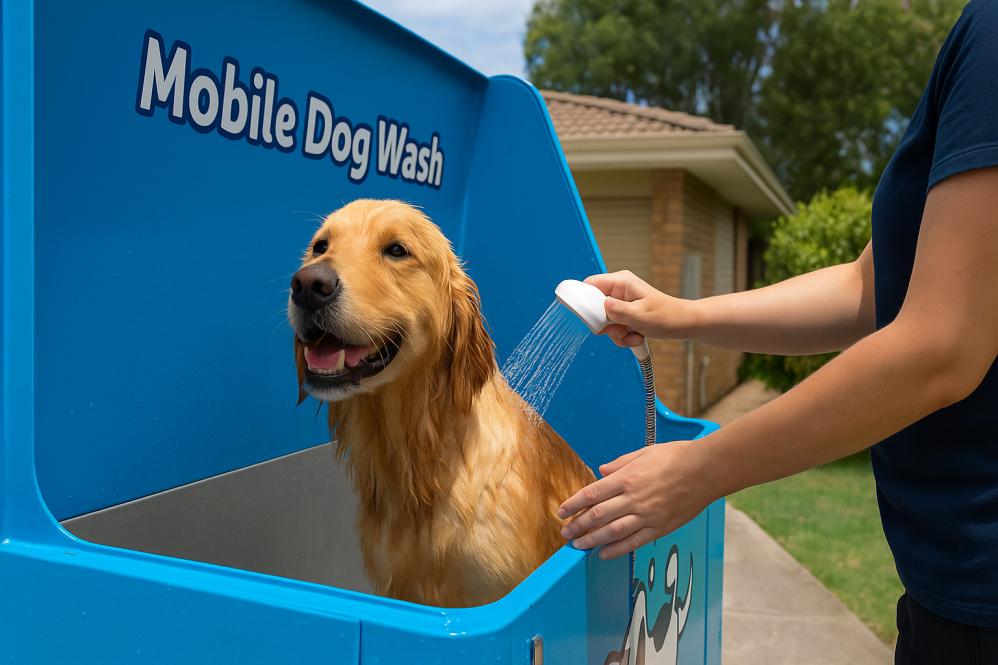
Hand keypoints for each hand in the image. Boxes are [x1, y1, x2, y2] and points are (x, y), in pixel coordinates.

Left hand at [557, 441, 714, 558]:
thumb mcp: (645, 452)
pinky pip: (635, 541)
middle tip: (565, 534)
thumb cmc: (677, 456)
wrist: (706, 470)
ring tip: (578, 546)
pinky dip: (617, 549)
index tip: (562, 512)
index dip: (574, 504)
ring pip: (613, 531)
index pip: (592, 494)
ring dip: (592, 540)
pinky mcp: (661, 527)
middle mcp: (634, 498)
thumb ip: (620, 463)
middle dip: (578, 525)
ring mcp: (647, 515)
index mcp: (627, 478)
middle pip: (598, 515)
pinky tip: (604, 554)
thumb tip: (601, 472)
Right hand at [584, 271, 693, 347]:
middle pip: (594, 307)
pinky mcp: (624, 313)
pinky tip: (636, 337)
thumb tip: (600, 307)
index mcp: (621, 282)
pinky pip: (613, 327)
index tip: (591, 319)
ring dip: (616, 333)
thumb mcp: (639, 315)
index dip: (585, 301)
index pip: (590, 285)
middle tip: (619, 329)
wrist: (682, 324)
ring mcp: (621, 302)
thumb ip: (617, 311)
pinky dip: (623, 336)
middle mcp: (618, 290)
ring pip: (604, 321)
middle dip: (605, 325)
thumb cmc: (666, 316)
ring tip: (632, 335)